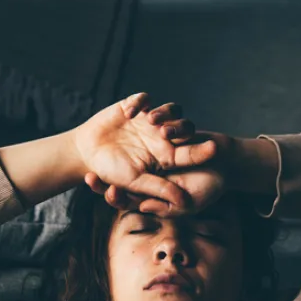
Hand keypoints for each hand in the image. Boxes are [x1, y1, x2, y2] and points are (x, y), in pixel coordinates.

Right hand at [72, 93, 216, 215]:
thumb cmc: (111, 171)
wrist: (86, 153)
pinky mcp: (134, 106)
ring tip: (150, 120)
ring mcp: (149, 119)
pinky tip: (129, 113)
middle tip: (165, 132)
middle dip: (180, 128)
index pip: (190, 152)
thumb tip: (185, 202)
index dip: (202, 151)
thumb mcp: (136, 182)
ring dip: (164, 113)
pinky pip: (144, 99)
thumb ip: (159, 189)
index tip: (213, 148)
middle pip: (185, 126)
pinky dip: (139, 103)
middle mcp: (162, 136)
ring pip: (170, 109)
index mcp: (166, 155)